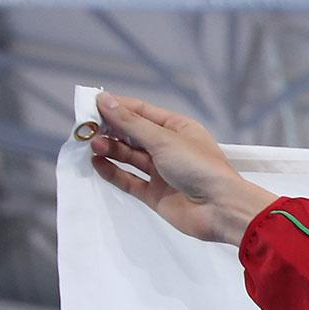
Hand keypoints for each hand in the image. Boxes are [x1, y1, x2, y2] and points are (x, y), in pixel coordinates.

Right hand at [87, 92, 277, 244]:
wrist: (222, 210)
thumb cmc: (200, 168)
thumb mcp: (163, 139)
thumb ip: (130, 123)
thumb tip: (104, 100)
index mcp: (178, 129)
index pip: (141, 112)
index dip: (116, 107)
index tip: (90, 104)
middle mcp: (170, 148)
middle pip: (133, 134)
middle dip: (110, 129)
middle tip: (86, 127)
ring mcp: (163, 172)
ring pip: (129, 156)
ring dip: (110, 148)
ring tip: (93, 144)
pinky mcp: (156, 194)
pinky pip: (129, 180)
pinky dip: (113, 171)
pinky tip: (97, 162)